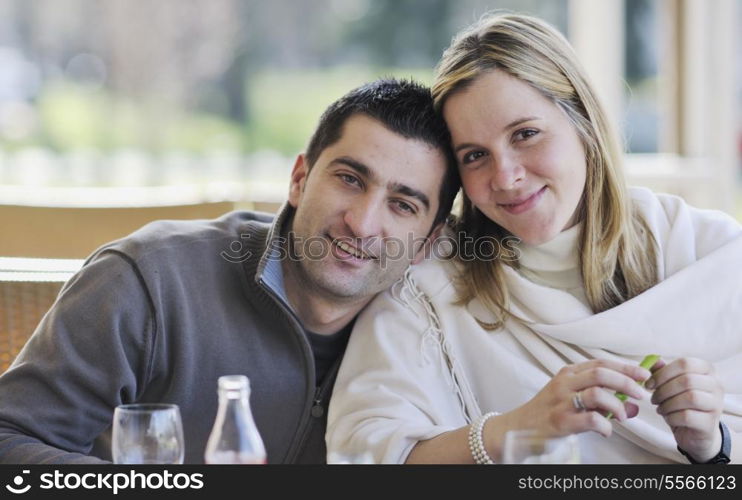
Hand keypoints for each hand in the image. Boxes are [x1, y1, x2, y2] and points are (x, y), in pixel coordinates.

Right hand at [507, 359, 649, 438]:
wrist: (519, 428)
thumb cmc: (549, 413)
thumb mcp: (574, 401)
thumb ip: (603, 402)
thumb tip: (633, 406)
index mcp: (568, 373)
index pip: (601, 363)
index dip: (626, 367)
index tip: (644, 374)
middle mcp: (564, 383)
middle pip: (601, 373)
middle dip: (626, 382)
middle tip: (640, 394)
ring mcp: (561, 401)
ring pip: (597, 393)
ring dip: (616, 405)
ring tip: (621, 416)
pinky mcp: (560, 421)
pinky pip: (591, 419)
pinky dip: (605, 426)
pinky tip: (605, 431)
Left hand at [646, 357, 723, 461]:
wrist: (695, 432)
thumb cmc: (681, 403)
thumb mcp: (671, 385)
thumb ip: (662, 371)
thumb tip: (654, 360)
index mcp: (707, 370)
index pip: (685, 363)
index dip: (663, 373)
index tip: (649, 384)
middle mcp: (716, 385)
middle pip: (687, 380)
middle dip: (663, 390)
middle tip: (653, 399)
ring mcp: (716, 404)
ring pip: (690, 398)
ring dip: (667, 404)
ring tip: (660, 408)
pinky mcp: (710, 423)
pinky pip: (687, 416)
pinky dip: (671, 417)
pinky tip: (668, 418)